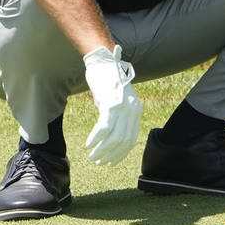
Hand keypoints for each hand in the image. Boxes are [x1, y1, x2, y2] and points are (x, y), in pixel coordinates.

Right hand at [82, 45, 142, 164]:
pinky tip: (88, 144)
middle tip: (99, 162)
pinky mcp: (110, 103)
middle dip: (110, 155)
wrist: (103, 61)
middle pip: (123, 141)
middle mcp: (132, 110)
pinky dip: (95, 138)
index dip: (121, 153)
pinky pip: (103, 128)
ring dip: (102, 150)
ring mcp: (122, 107)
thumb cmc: (108, 82)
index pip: (131, 139)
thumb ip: (119, 116)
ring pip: (113, 137)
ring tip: (93, 156)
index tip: (111, 163)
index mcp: (136, 110)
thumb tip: (111, 137)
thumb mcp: (119, 100)